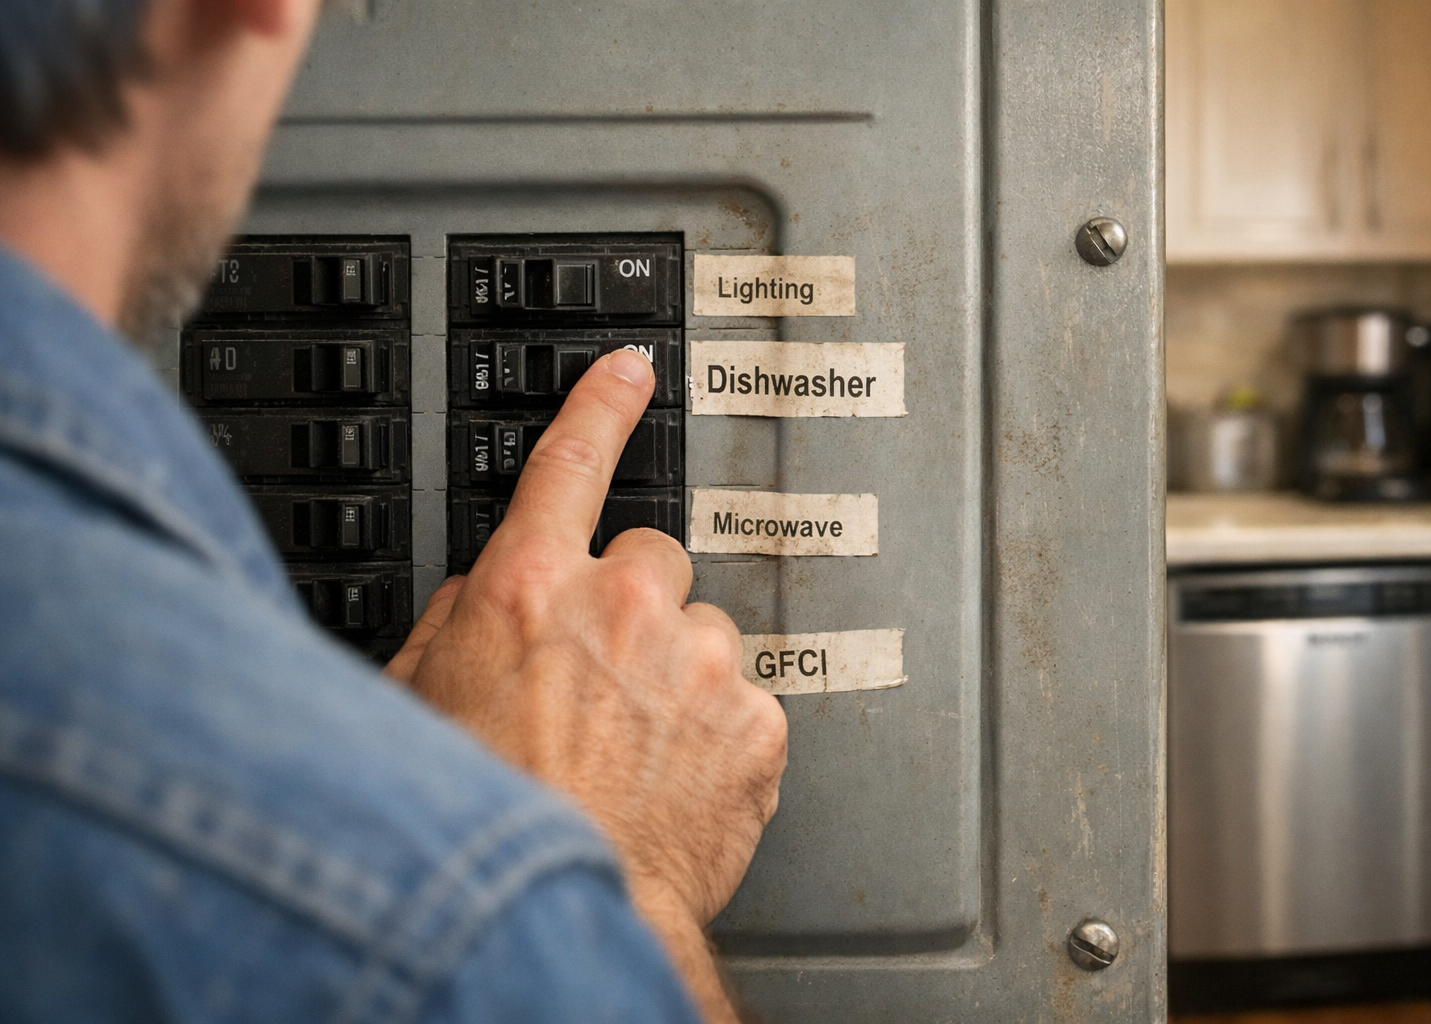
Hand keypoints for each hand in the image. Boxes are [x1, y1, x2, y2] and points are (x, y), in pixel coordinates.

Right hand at [391, 349, 786, 1018]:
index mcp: (533, 587)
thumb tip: (480, 597)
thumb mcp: (417, 706)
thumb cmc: (485, 817)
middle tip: (601, 679)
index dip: (603, 403)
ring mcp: (700, 660)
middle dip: (632, 605)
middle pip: (652, 558)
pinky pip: (741, 702)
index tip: (630, 370)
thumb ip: (454, 625)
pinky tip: (673, 776)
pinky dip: (715, 732)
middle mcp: (624, 605)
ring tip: (632, 745)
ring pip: (701, 634)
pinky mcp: (756, 720)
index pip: (573, 459)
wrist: (565, 907)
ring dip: (675, 672)